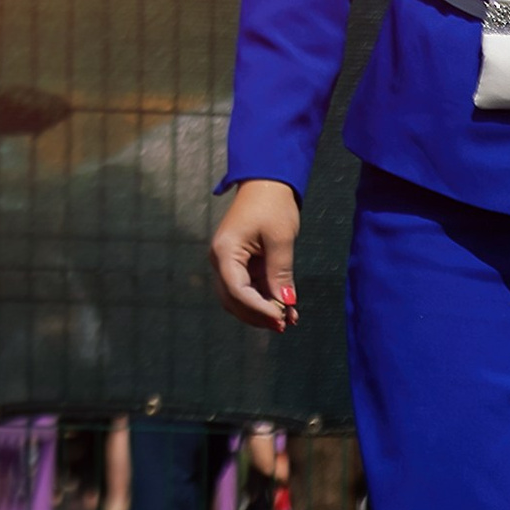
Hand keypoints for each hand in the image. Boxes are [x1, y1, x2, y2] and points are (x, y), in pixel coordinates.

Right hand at [210, 180, 302, 332]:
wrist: (267, 183)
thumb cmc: (273, 205)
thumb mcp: (280, 239)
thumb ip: (281, 273)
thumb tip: (285, 302)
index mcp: (224, 252)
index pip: (237, 290)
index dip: (259, 308)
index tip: (281, 319)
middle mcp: (220, 259)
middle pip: (234, 299)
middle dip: (259, 315)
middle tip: (284, 325)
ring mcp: (228, 262)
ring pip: (240, 297)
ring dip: (262, 310)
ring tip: (289, 320)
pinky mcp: (240, 262)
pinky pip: (250, 287)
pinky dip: (265, 299)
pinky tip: (286, 308)